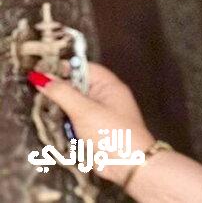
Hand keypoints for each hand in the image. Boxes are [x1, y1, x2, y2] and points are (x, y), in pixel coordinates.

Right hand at [28, 61, 156, 185]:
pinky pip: (75, 122)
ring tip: (49, 114)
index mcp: (109, 86)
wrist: (128, 164)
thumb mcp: (84, 110)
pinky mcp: (94, 131)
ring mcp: (100, 115)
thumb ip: (62, 93)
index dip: (65, 68)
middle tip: (41, 96)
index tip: (42, 73)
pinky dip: (66, 124)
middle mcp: (106, 97)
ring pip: (74, 105)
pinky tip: (57, 128)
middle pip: (78, 87)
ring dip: (62, 110)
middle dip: (60, 92)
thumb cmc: (111, 132)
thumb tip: (42, 78)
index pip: (85, 68)